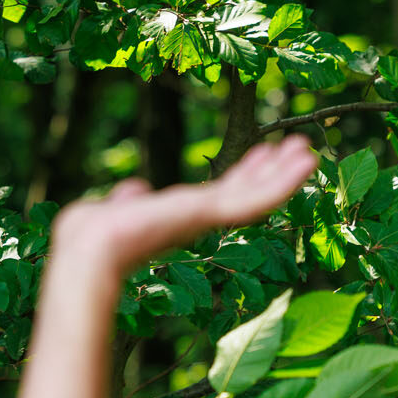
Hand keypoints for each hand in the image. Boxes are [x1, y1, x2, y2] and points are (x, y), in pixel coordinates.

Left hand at [49, 133, 320, 276]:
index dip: (243, 175)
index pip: (217, 194)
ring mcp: (205, 217)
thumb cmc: (89, 235)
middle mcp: (195, 218)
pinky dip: (282, 182)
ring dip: (283, 174)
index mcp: (174, 216)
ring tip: (308, 149)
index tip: (263, 154)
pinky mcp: (211, 214)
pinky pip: (255, 199)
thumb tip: (133, 189)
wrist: (91, 248)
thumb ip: (127, 200)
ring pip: (255, 195)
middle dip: (270, 172)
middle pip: (243, 192)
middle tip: (299, 148)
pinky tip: (306, 161)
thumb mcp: (109, 210)